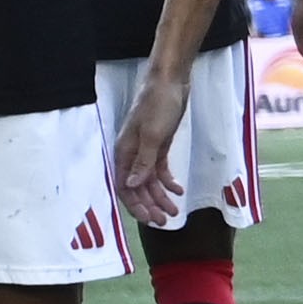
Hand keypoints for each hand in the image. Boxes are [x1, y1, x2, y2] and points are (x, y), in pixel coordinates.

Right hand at [114, 63, 193, 227]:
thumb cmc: (158, 104)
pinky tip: (178, 190)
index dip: (135, 206)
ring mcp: (145, 150)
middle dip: (149, 205)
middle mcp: (131, 154)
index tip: (149, 220)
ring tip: (174, 211)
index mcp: (124, 152)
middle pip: (137, 187)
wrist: (171, 82)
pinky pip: (159, 169)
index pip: (124, 187)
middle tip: (165, 221)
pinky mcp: (158, 145)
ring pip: (149, 180)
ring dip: (160, 196)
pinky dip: (168, 181)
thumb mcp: (153, 135)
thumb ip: (143, 161)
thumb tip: (130, 186)